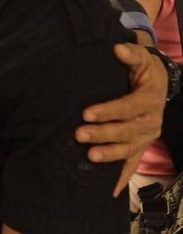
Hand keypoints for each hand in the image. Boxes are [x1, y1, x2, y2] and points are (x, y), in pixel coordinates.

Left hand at [75, 43, 166, 195]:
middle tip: (79, 134)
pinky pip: (133, 163)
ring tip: (89, 157)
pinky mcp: (142, 145)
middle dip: (103, 134)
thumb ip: (130, 52)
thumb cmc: (143, 69)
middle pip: (126, 131)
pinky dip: (122, 177)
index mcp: (149, 99)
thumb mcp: (140, 57)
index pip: (127, 107)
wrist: (159, 82)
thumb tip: (118, 49)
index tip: (86, 113)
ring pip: (129, 149)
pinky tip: (110, 190)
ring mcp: (147, 136)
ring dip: (109, 155)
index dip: (108, 111)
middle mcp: (151, 121)